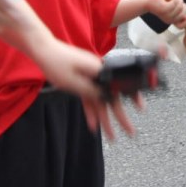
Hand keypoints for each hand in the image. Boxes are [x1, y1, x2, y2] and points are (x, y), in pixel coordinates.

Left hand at [26, 37, 140, 140]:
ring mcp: (90, 77)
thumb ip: (91, 92)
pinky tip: (93, 124)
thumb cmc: (56, 62)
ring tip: (112, 136)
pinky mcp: (82, 80)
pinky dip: (91, 111)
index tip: (141, 108)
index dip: (132, 99)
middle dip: (120, 117)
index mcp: (99, 71)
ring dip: (105, 118)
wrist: (44, 50)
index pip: (119, 89)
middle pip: (112, 98)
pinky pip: (89, 97)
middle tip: (130, 132)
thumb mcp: (73, 82)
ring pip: (100, 100)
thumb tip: (106, 99)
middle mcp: (98, 73)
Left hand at [147, 0, 185, 29]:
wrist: (147, 1)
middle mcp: (169, 19)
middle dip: (183, 5)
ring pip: (180, 7)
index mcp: (171, 20)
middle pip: (184, 13)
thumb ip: (178, 12)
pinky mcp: (165, 9)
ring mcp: (167, 15)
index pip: (182, 26)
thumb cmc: (159, 3)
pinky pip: (175, 2)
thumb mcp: (171, 9)